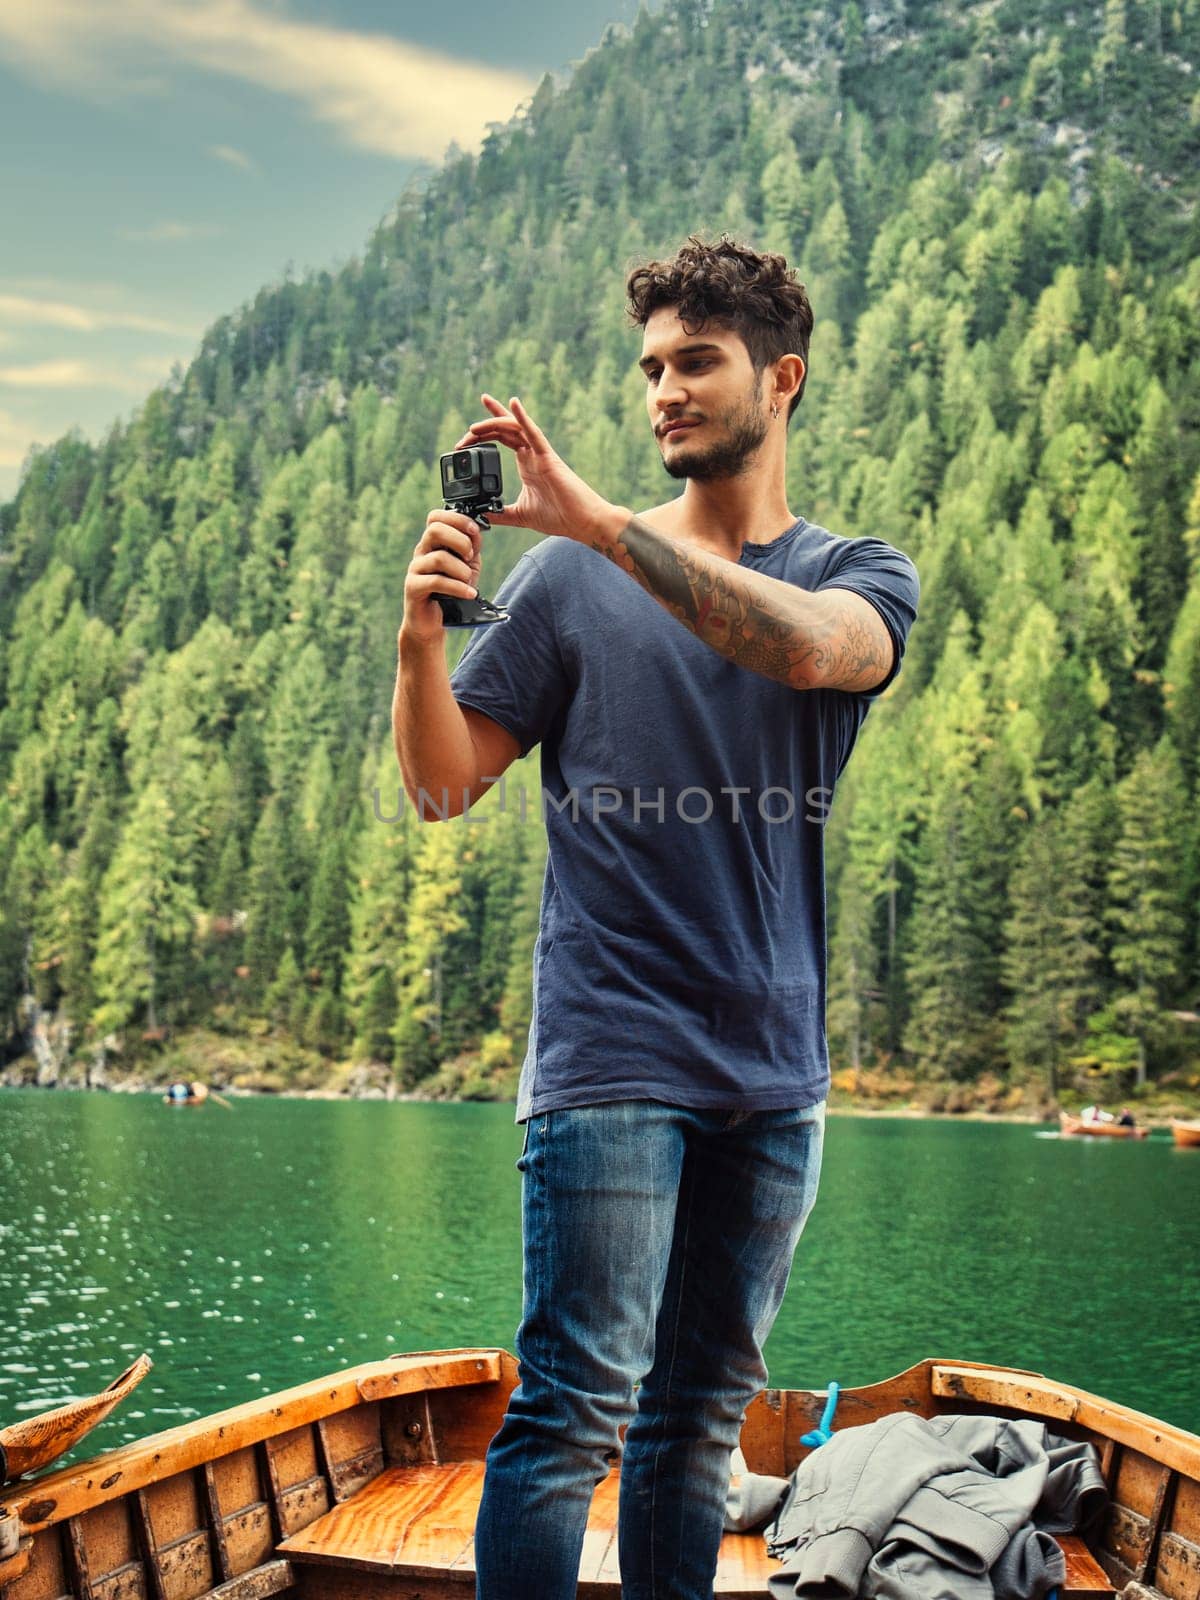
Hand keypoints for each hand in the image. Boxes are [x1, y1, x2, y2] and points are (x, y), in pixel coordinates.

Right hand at [400, 508, 481, 643]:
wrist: (433, 621)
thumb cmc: (450, 592)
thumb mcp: (467, 566)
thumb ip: (471, 548)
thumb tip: (476, 531)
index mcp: (432, 542)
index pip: (436, 517)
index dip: (457, 519)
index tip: (474, 531)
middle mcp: (421, 552)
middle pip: (435, 530)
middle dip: (460, 542)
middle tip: (471, 557)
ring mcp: (415, 569)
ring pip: (439, 558)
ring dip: (462, 570)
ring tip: (469, 582)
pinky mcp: (413, 587)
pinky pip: (437, 581)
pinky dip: (458, 588)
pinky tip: (469, 594)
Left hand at [454, 395, 614, 544]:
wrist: (582, 522)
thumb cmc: (559, 517)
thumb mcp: (520, 515)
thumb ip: (501, 514)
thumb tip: (481, 515)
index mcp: (526, 464)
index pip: (502, 439)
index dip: (483, 434)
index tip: (463, 441)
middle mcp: (531, 454)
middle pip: (504, 429)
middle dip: (483, 427)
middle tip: (465, 433)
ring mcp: (540, 453)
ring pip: (514, 428)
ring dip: (493, 424)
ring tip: (474, 428)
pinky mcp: (549, 457)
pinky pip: (534, 433)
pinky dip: (523, 417)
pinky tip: (513, 402)